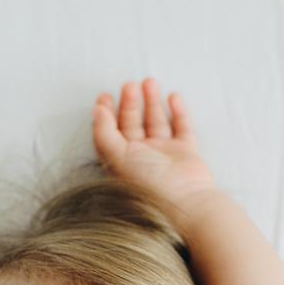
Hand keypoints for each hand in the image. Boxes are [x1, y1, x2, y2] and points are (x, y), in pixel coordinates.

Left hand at [92, 77, 220, 210]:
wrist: (185, 202)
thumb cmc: (150, 185)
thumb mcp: (117, 158)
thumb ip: (104, 133)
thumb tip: (97, 110)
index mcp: (122, 161)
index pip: (111, 133)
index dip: (106, 113)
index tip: (105, 96)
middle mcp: (142, 157)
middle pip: (133, 124)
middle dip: (130, 103)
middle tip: (129, 85)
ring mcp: (166, 155)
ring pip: (156, 122)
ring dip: (152, 102)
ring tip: (149, 82)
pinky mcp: (186, 153)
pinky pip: (182, 128)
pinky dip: (178, 112)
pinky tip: (173, 97)